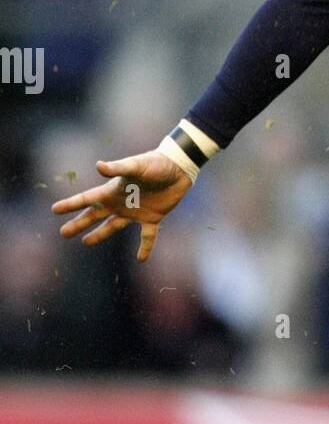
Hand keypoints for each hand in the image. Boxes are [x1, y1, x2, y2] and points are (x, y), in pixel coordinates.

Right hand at [51, 151, 192, 261]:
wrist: (178, 168)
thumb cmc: (155, 164)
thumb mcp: (135, 166)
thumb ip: (117, 168)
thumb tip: (98, 166)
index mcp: (112, 191)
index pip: (87, 199)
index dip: (70, 204)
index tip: (54, 210)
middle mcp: (120, 202)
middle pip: (94, 216)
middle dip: (78, 224)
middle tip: (63, 233)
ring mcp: (135, 212)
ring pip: (113, 227)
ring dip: (99, 234)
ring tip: (86, 243)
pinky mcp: (152, 218)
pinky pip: (147, 237)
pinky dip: (144, 248)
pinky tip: (140, 260)